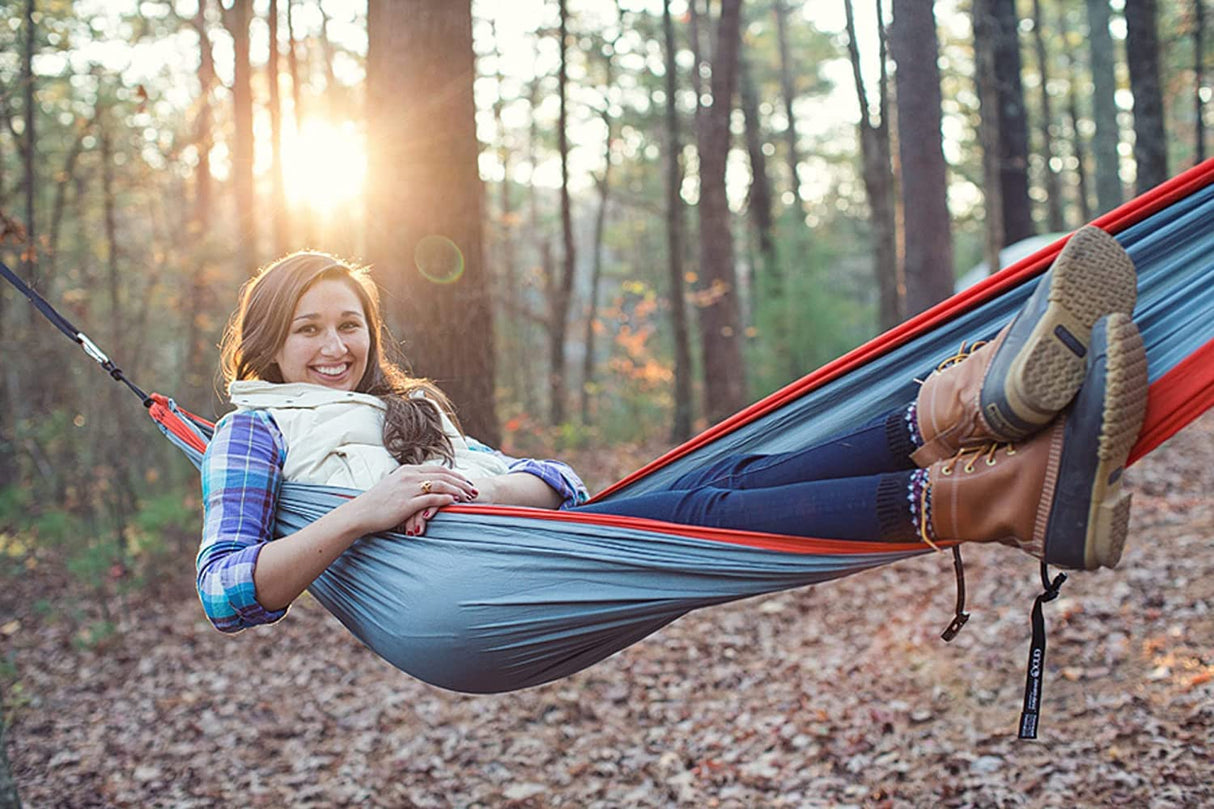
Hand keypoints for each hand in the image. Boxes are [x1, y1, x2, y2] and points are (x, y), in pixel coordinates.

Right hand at [350, 464, 477, 536]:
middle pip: (443, 475)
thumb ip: (409, 483)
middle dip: (462, 482)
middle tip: (474, 490)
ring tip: (469, 498)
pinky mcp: (407, 503)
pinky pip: (431, 498)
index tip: (467, 482)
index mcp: (408, 470)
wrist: (360, 513)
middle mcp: (410, 476)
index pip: (438, 469)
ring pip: (440, 485)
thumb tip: (423, 486)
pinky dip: (445, 499)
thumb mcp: (393, 486)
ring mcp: (408, 488)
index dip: (455, 475)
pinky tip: (455, 502)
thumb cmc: (376, 503)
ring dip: (458, 490)